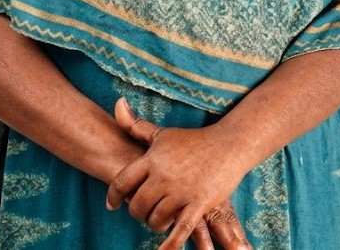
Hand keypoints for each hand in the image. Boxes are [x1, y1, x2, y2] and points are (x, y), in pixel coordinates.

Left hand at [107, 98, 251, 249]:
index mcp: (152, 159)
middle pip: (136, 205)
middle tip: (143, 210)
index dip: (113, 196)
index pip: (122, 181)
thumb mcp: (162, 133)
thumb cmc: (192, 140)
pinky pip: (179, 231)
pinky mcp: (198, 204)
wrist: (228, 145)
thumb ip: (135, 124)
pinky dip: (169, 246)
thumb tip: (117, 103)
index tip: (111, 205)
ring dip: (154, 222)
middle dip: (136, 212)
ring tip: (160, 217)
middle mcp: (163, 176)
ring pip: (155, 219)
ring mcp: (181, 191)